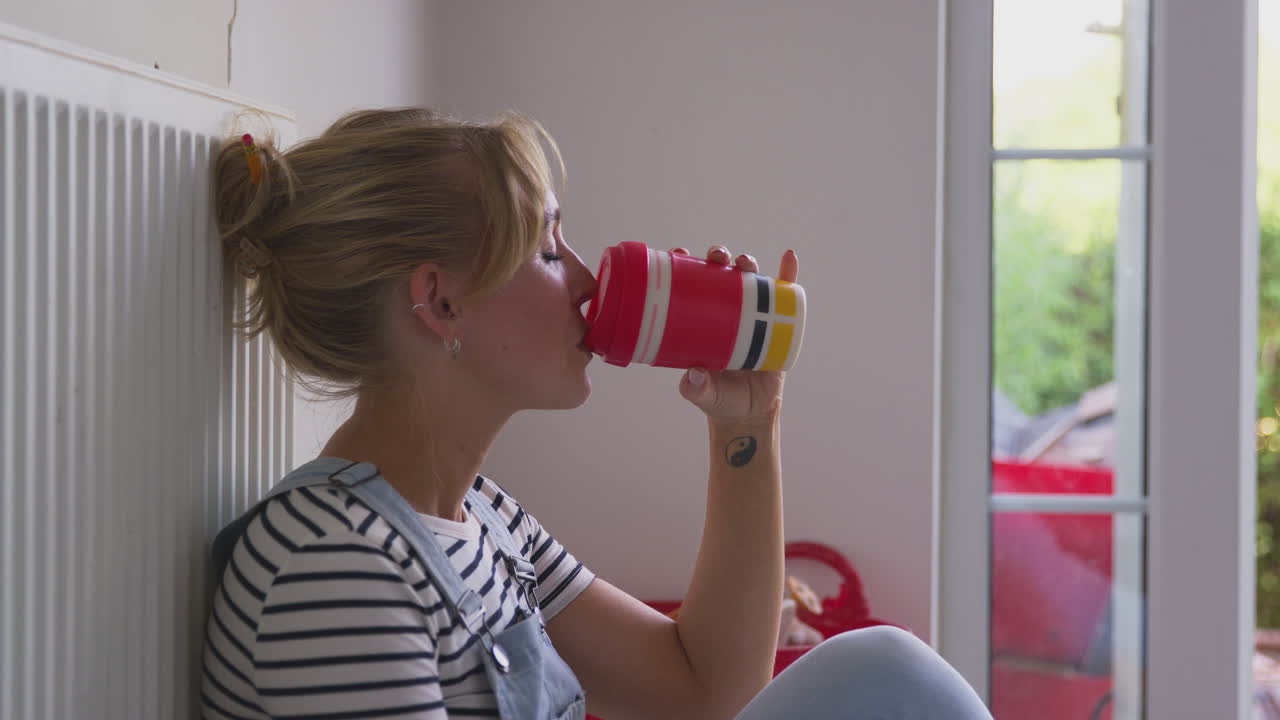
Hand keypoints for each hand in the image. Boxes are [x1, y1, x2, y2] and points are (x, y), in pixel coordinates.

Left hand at [671, 245, 799, 423]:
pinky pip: (784, 295)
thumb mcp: (704, 394)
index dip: (683, 265)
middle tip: (717, 257)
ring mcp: (751, 315)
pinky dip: (788, 274)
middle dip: (718, 257)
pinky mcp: (776, 324)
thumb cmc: (719, 399)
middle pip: (720, 273)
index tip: (679, 253)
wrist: (750, 413)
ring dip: (747, 262)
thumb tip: (693, 376)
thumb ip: (696, 388)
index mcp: (699, 320)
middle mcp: (724, 311)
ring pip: (749, 279)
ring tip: (745, 262)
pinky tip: (789, 257)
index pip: (688, 285)